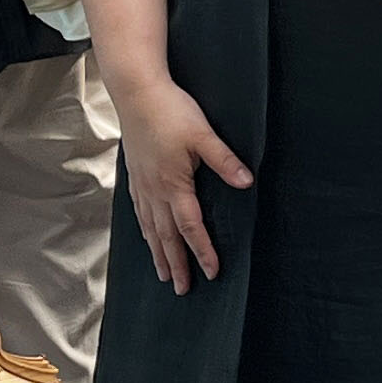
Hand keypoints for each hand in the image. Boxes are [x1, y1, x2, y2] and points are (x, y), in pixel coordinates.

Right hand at [109, 73, 252, 292]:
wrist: (136, 92)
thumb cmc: (171, 111)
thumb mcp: (204, 134)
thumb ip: (225, 160)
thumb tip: (247, 182)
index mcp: (173, 185)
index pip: (190, 227)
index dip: (202, 251)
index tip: (212, 272)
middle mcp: (154, 191)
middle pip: (166, 236)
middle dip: (175, 264)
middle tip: (181, 289)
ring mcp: (141, 184)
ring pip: (150, 228)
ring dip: (158, 253)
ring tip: (162, 273)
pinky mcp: (134, 175)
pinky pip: (139, 212)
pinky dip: (145, 231)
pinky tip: (147, 235)